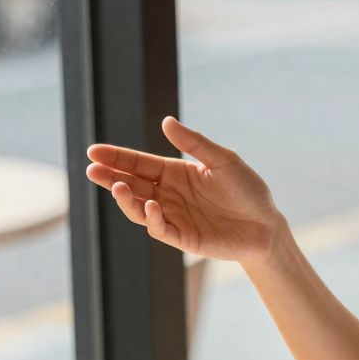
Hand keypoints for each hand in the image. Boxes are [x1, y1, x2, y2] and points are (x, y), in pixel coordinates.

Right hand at [86, 116, 284, 265]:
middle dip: (110, 177)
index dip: (116, 157)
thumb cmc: (247, 190)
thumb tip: (166, 121)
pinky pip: (160, 229)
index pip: (138, 163)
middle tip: (92, 169)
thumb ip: (195, 143)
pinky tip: (151, 206)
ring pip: (139, 208)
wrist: (267, 225)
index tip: (93, 151)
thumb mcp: (223, 160)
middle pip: (131, 185)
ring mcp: (173, 217)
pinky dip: (152, 219)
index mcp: (174, 172)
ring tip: (117, 186)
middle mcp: (168, 194)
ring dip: (126, 199)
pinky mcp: (183, 238)